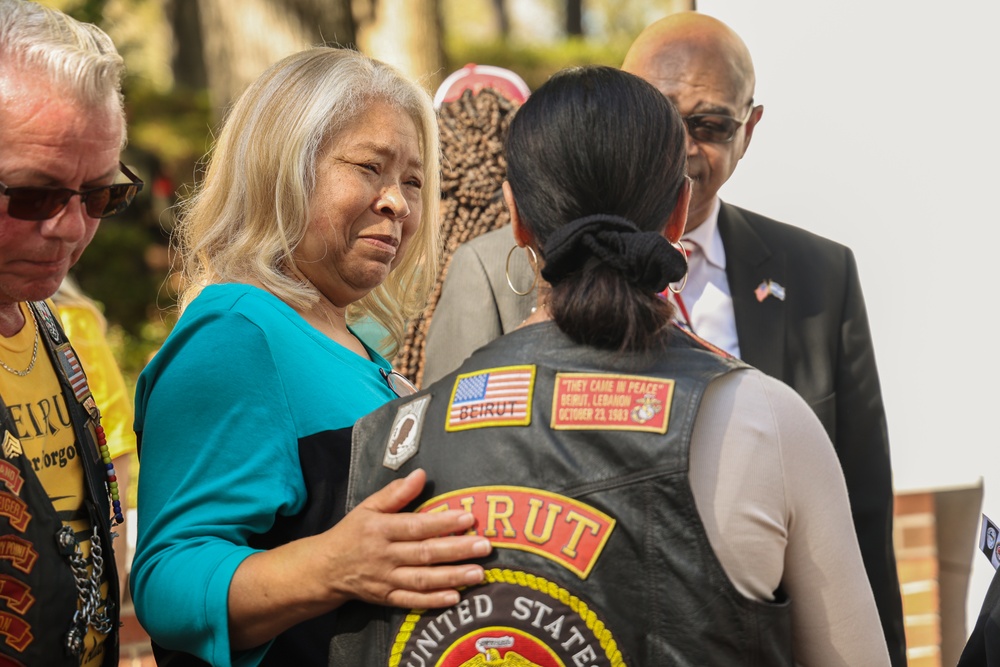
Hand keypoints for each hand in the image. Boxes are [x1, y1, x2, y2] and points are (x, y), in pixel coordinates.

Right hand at [227, 468, 490, 648]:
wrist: (324, 568)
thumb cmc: (352, 533)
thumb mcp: (368, 507)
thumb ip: (395, 493)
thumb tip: (421, 474)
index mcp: (380, 529)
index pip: (415, 526)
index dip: (442, 522)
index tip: (468, 517)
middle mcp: (384, 556)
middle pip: (424, 553)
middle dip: (456, 550)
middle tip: (484, 546)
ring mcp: (385, 579)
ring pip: (422, 579)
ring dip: (452, 577)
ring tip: (478, 572)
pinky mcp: (386, 598)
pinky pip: (412, 601)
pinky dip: (433, 601)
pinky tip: (455, 597)